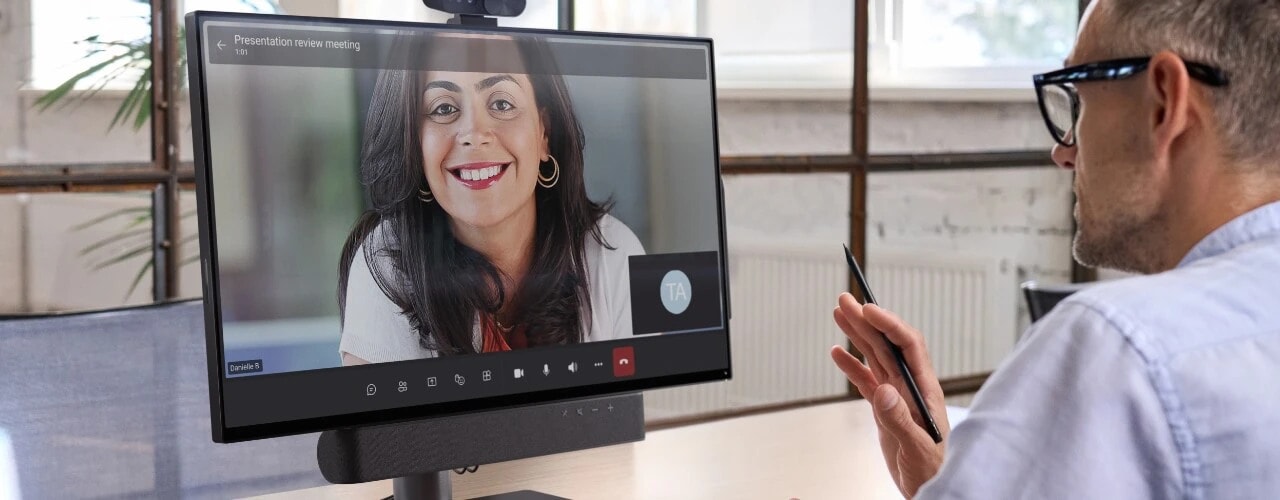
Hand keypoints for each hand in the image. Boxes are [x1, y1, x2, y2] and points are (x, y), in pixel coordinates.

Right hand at [830, 293, 948, 497]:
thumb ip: (900, 419)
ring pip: (875, 357)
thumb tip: (884, 390)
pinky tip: (838, 353)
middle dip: (867, 320)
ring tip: (840, 314)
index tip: (868, 309)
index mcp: (924, 390)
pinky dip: (851, 366)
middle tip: (846, 300)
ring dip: (857, 335)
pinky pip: (866, 380)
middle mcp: (910, 387)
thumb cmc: (934, 470)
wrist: (931, 489)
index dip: (889, 324)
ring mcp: (897, 396)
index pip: (908, 346)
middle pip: (887, 344)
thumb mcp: (918, 447)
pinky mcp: (885, 409)